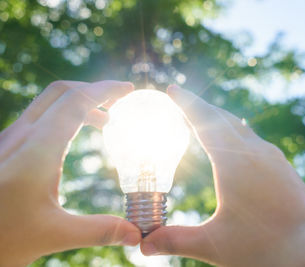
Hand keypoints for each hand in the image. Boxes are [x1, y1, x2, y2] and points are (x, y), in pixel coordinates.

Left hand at [0, 81, 140, 266]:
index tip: (128, 89)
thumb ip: (99, 229)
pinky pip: (37, 117)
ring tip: (104, 121)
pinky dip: (63, 115)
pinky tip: (72, 136)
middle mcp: (20, 136)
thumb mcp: (54, 234)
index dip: (104, 90)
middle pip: (61, 92)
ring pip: (47, 103)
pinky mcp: (5, 147)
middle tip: (119, 100)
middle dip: (93, 90)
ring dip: (79, 103)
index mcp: (36, 150)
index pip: (76, 102)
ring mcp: (9, 140)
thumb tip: (136, 233)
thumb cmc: (2, 237)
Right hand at [141, 86, 304, 266]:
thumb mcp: (214, 244)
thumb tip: (143, 244)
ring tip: (205, 120)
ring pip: (241, 128)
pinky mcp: (285, 170)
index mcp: (234, 161)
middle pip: (222, 118)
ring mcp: (274, 159)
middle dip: (199, 107)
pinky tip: (236, 148)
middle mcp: (255, 151)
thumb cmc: (266, 247)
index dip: (185, 103)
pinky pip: (254, 141)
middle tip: (182, 100)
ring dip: (220, 119)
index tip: (171, 88)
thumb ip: (176, 240)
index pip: (204, 120)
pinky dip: (236, 134)